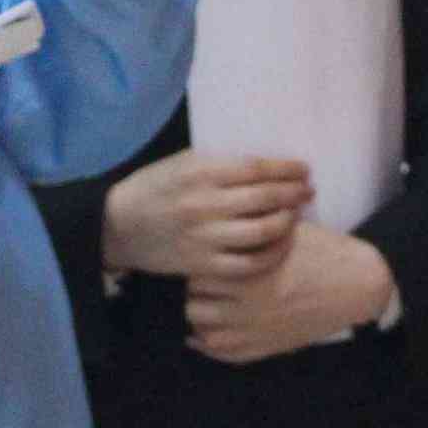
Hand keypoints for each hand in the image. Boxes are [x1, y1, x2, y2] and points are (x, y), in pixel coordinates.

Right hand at [105, 151, 312, 282]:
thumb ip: (221, 164)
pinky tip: (280, 245)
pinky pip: (248, 264)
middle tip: (308, 191)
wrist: (119, 225)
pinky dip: (271, 255)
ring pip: (263, 232)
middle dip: (294, 194)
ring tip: (295, 215)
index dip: (287, 169)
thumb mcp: (184, 163)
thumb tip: (266, 166)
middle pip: (266, 199)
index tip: (304, 169)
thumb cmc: (155, 187)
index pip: (257, 169)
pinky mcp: (203, 264)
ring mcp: (205, 237)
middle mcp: (204, 204)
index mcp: (200, 172)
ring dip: (287, 222)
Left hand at [185, 221, 398, 364]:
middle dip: (197, 289)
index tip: (207, 256)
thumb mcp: (284, 233)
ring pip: (203, 331)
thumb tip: (221, 220)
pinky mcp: (266, 348)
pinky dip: (208, 346)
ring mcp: (256, 332)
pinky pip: (224, 354)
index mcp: (249, 274)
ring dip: (201, 316)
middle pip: (194, 302)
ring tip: (207, 302)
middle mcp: (247, 307)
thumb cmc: (323, 251)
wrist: (357, 284)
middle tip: (206, 278)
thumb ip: (251, 231)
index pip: (199, 272)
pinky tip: (202, 335)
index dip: (201, 262)